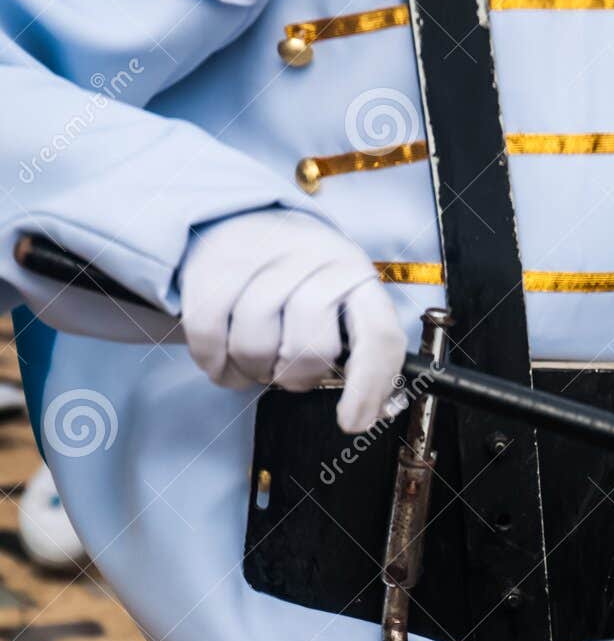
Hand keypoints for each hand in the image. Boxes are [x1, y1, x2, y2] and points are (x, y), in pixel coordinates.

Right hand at [178, 210, 406, 432]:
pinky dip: (216, 363)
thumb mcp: (340, 301)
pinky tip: (224, 358)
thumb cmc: (296, 278)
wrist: (239, 219)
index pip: (377, 336)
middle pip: (310, 349)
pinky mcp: (211, 266)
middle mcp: (313, 258)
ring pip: (255, 346)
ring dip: (252, 370)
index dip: (369, 388)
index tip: (352, 422)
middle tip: (287, 370)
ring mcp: (260, 257)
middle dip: (296, 377)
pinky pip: (209, 338)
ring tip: (256, 358)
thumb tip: (362, 413)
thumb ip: (357, 350)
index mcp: (354, 274)